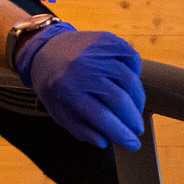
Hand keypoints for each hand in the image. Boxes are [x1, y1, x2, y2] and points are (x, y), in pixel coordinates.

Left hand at [15, 23, 145, 149]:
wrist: (45, 50)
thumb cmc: (54, 86)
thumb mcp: (59, 112)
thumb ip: (81, 130)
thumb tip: (106, 141)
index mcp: (67, 91)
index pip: (101, 117)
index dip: (121, 133)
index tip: (133, 144)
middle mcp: (82, 69)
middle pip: (119, 99)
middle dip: (133, 119)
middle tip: (138, 129)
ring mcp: (95, 52)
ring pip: (129, 79)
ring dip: (138, 99)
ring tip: (135, 109)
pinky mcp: (106, 39)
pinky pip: (131, 56)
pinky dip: (136, 71)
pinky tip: (132, 83)